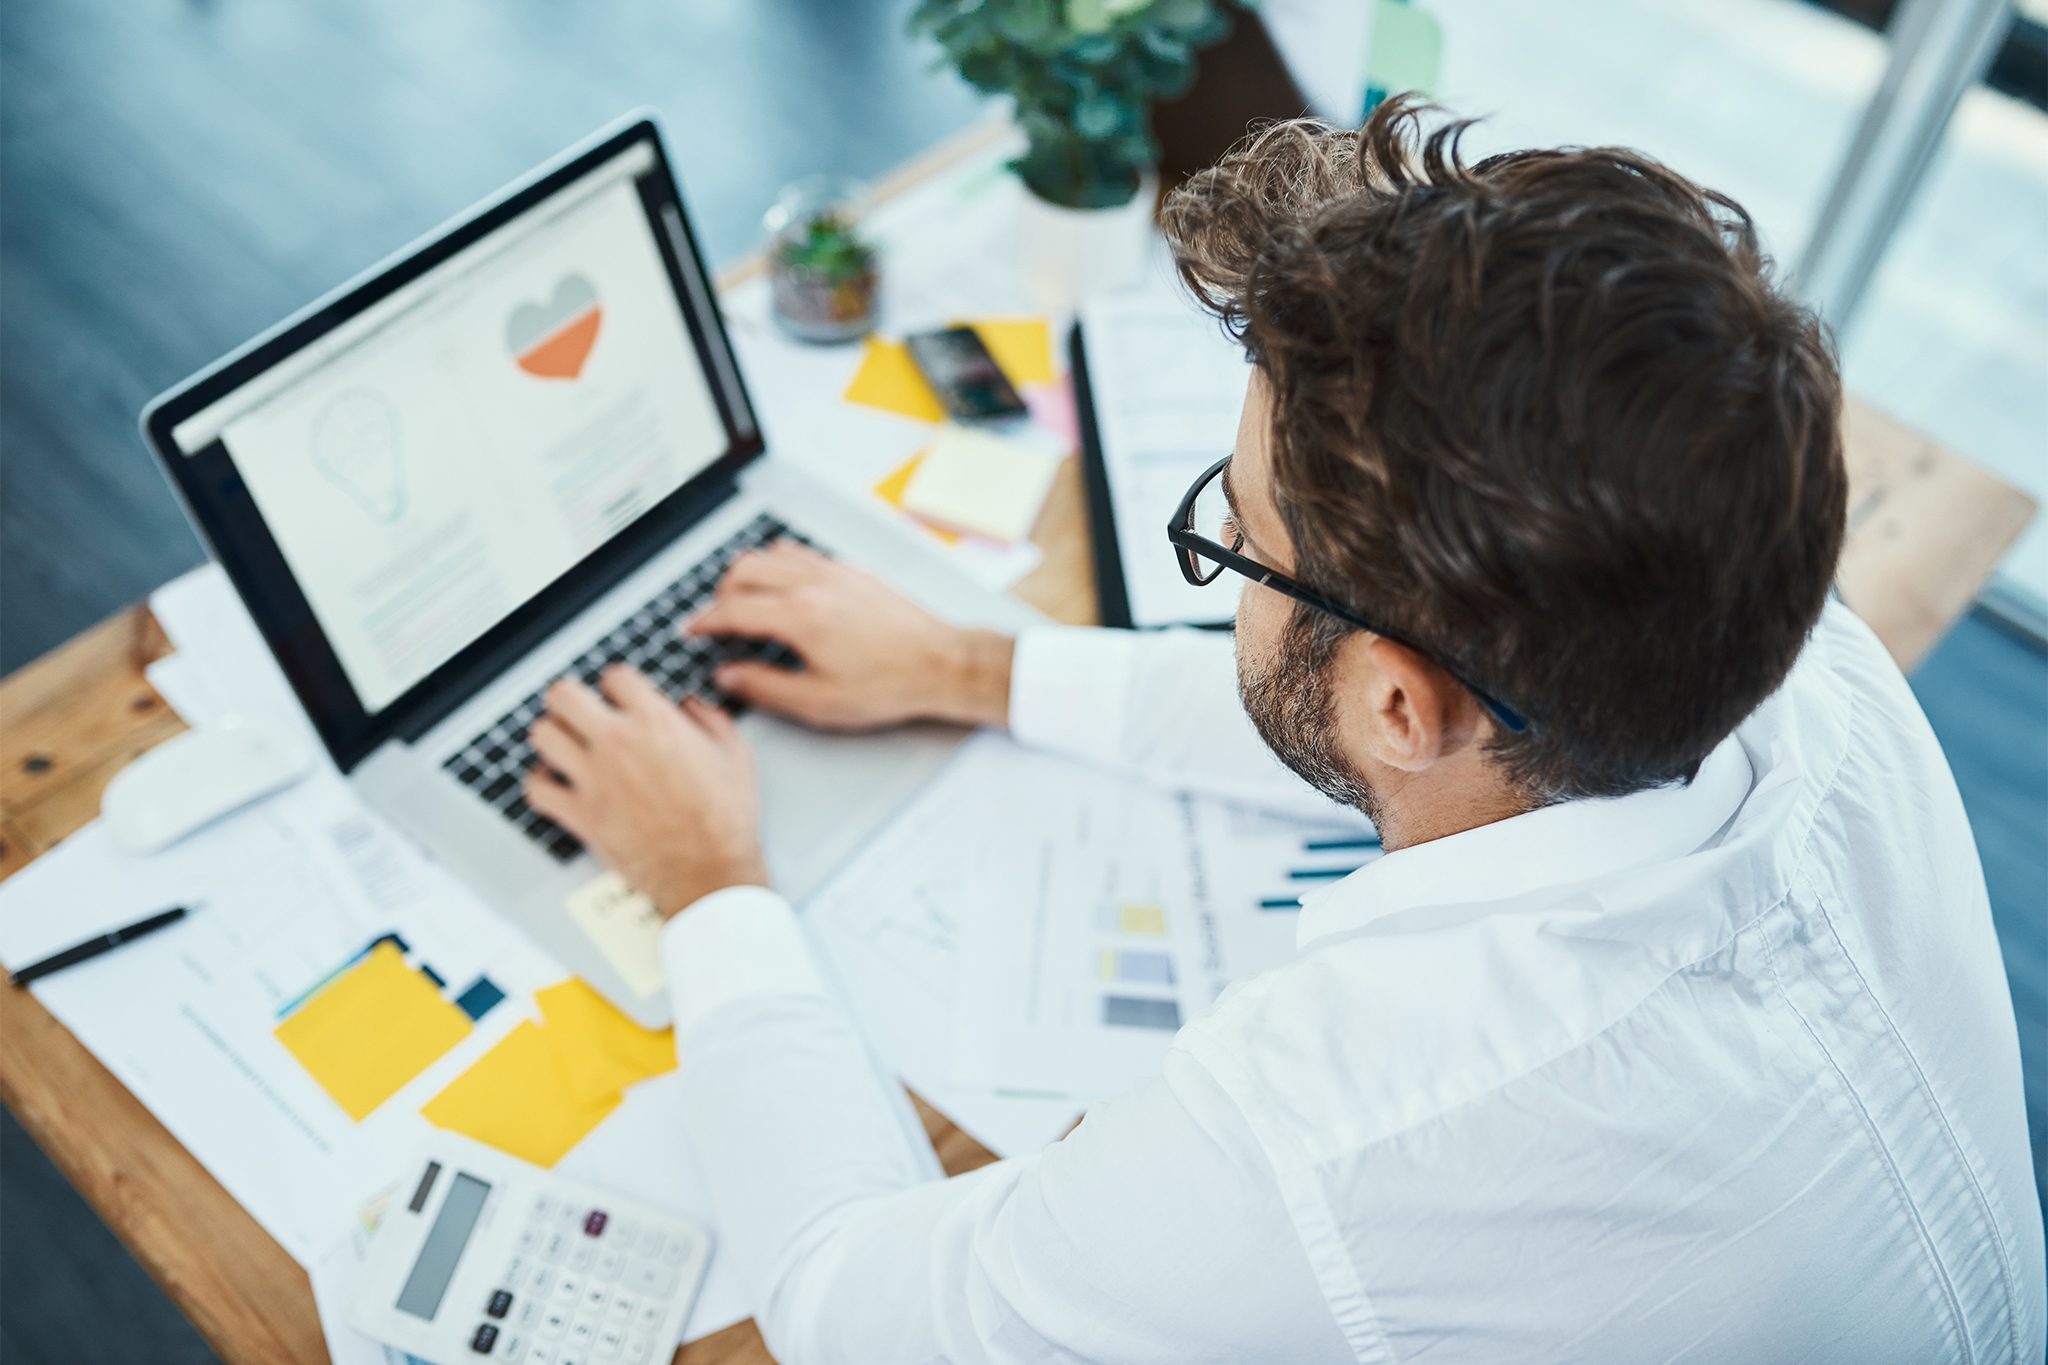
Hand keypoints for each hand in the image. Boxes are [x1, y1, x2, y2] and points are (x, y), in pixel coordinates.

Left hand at [523, 665, 766, 918]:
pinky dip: (540, 783)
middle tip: (581, 711)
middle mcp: (617, 742)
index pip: (614, 676)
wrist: (709, 870)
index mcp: (655, 721)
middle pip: (563, 695)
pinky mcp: (580, 814)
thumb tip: (691, 704)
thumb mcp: (736, 755)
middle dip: (571, 699)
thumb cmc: (725, 819)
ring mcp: (593, 778)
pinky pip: (536, 788)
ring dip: (553, 736)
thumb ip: (711, 719)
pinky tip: (556, 782)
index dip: (618, 686)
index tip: (621, 697)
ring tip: (567, 745)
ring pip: (543, 735)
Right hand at [685, 540, 1013, 731]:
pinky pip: (800, 553)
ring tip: (741, 601)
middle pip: (744, 570)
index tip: (691, 631)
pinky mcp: (852, 571)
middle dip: (720, 595)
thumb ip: (765, 687)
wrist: (941, 663)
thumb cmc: (888, 685)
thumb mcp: (818, 702)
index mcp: (801, 617)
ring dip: (746, 574)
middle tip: (715, 620)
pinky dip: (778, 564)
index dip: (704, 622)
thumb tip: (728, 677)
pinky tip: (781, 584)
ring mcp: (834, 572)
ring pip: (771, 554)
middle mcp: (814, 584)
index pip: (733, 609)